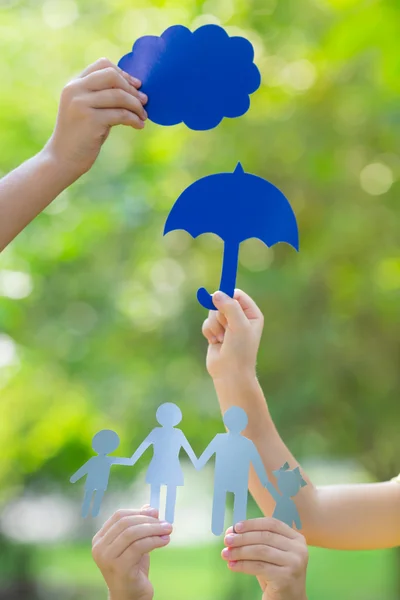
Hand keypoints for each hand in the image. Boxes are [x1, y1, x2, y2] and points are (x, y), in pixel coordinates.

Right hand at [44, 57, 147, 182]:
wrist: (62, 159)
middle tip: (144, 101)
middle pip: (112, 76)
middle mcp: (75, 90)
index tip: (136, 86)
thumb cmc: (80, 136)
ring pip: (119, 95)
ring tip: (143, 116)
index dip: (123, 73)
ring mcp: (81, 104)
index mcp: (74, 84)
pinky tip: (139, 125)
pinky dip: (134, 119)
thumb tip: (135, 88)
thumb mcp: (88, 110)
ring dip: (136, 105)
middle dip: (132, 88)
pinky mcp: (90, 121)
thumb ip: (103, 97)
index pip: (103, 65)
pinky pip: (120, 114)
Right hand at [92, 506, 171, 599]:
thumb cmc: (133, 568)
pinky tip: (165, 541)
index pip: (119, 516)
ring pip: (132, 533)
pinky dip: (154, 540)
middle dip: (148, 520)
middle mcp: (99, 548)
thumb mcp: (135, 543)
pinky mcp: (119, 568)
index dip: (138, 511)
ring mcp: (107, 558)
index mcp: (100, 539)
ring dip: (154, 529)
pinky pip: (138, 547)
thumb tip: (150, 507)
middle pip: (126, 523)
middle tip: (165, 522)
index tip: (156, 512)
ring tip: (168, 530)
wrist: (130, 596)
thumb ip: (139, 525)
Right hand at [202, 289, 263, 380]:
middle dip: (219, 314)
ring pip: (212, 313)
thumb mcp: (239, 325)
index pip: (237, 295)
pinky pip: (207, 323)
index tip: (217, 296)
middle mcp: (240, 317)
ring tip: (222, 338)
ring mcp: (228, 325)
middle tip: (226, 326)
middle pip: (222, 302)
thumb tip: (216, 294)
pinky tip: (215, 342)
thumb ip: (229, 307)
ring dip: (214, 325)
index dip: (227, 294)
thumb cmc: (240, 350)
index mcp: (252, 314)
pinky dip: (209, 332)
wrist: (230, 373)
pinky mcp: (216, 332)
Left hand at [222, 518, 307, 599]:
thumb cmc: (275, 574)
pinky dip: (242, 565)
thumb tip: (231, 530)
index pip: (272, 524)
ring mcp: (294, 563)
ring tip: (225, 554)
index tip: (235, 527)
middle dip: (242, 537)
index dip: (252, 524)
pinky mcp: (286, 577)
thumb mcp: (268, 553)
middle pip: (265, 536)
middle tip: (226, 540)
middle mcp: (299, 549)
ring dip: (239, 551)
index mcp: (296, 538)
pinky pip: (258, 567)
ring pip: (260, 551)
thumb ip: (255, 540)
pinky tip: (232, 565)